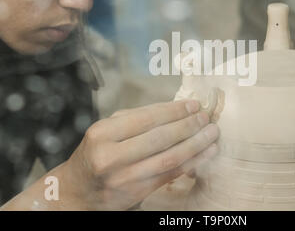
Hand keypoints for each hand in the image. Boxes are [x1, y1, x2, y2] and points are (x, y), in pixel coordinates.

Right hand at [60, 100, 218, 209]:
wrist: (78, 190)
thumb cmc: (97, 152)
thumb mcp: (107, 130)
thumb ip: (136, 119)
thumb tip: (175, 109)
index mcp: (103, 133)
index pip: (146, 118)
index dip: (173, 111)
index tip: (193, 104)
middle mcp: (111, 156)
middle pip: (159, 138)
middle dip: (188, 126)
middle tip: (206, 118)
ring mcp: (124, 178)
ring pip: (168, 159)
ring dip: (195, 145)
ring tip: (212, 134)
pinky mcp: (135, 193)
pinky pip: (169, 175)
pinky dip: (190, 163)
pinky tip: (205, 154)